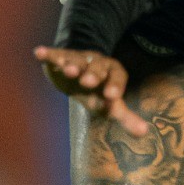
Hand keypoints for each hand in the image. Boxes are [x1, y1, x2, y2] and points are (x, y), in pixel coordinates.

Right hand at [33, 45, 148, 135]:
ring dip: (72, 64)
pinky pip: (55, 54)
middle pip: (97, 68)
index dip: (116, 86)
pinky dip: (48, 54)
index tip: (113, 97)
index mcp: (112, 73)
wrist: (79, 69)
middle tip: (87, 82)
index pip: (118, 77)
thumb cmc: (96, 91)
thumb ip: (126, 117)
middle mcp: (97, 64)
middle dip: (93, 74)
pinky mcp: (61, 57)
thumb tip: (144, 132)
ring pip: (77, 60)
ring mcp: (78, 59)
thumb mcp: (109, 103)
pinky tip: (39, 53)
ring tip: (67, 70)